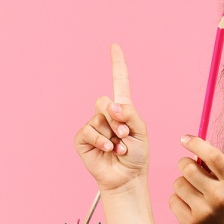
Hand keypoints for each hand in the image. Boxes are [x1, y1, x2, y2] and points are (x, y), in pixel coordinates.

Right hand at [75, 44, 149, 191]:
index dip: (117, 63)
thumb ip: (130, 114)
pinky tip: (108, 149)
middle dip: (116, 117)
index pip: (119, 81)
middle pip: (104, 101)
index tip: (114, 46)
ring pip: (98, 117)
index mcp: (122, 109)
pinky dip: (100, 140)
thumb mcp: (141, 130)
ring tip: (120, 147)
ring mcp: (93, 126)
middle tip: (125, 133)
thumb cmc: (137, 155)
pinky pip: (89, 131)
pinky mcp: (83, 139)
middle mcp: (106, 115)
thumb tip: (111, 106)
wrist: (127, 178)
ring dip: (112, 133)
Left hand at [170, 135, 223, 223]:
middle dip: (184, 164)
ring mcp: (204, 212)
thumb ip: (217, 165)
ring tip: (194, 192)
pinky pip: (173, 200)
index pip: (212, 156)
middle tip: (188, 167)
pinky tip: (190, 206)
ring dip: (182, 184)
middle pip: (188, 168)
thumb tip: (192, 143)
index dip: (196, 143)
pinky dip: (178, 199)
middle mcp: (219, 196)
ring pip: (178, 183)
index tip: (185, 138)